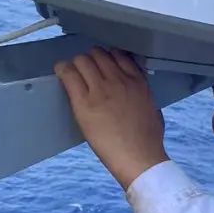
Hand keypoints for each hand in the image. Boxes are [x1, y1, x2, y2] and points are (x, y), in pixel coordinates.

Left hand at [55, 48, 168, 189]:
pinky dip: (62, 70)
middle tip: (86, 72)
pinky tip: (60, 73)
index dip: (107, 57)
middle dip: (91, 60)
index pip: (118, 54)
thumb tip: (136, 94)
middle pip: (98, 54)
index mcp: (137, 82)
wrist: (139, 158)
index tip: (102, 65)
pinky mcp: (84, 102)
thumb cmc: (148, 140)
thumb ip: (143, 95)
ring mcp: (101, 90)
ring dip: (76, 65)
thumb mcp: (153, 109)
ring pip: (82, 60)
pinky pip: (68, 74)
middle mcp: (119, 80)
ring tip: (73, 74)